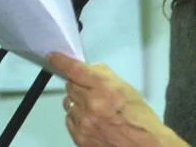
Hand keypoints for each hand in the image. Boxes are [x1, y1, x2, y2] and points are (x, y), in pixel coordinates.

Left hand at [47, 52, 173, 146]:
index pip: (76, 70)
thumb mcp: (128, 90)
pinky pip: (69, 119)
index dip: (62, 62)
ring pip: (68, 102)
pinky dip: (76, 116)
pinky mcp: (79, 135)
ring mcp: (83, 121)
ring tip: (94, 107)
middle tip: (90, 89)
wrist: (142, 145)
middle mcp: (91, 103)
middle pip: (70, 85)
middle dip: (77, 84)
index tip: (53, 57)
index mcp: (105, 88)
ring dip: (77, 101)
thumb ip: (107, 77)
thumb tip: (91, 69)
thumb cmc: (139, 118)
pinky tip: (91, 119)